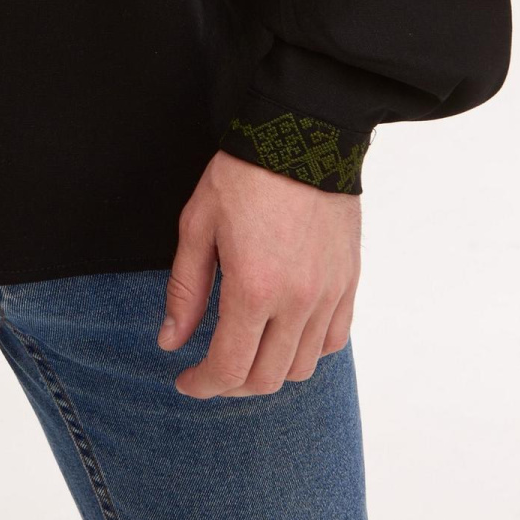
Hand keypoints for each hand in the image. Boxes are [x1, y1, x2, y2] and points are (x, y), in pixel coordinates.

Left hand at [159, 149, 360, 398]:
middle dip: (231, 385)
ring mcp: (328, 294)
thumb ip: (185, 289)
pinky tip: (286, 336)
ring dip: (270, 372)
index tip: (186, 380)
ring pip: (302, 367)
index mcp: (254, 289)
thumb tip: (171, 341)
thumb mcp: (198, 224)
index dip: (202, 385)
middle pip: (266, 378)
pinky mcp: (348, 281)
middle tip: (211, 370)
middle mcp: (297, 302)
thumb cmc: (244, 174)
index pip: (229, 369)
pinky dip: (308, 350)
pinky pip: (334, 339)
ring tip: (247, 353)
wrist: (301, 134)